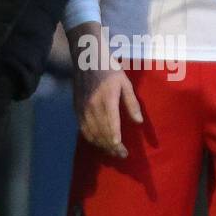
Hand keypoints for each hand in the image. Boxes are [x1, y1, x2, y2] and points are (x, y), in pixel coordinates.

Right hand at [67, 22, 141, 158]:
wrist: (87, 59)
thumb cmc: (109, 69)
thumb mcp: (125, 84)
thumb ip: (131, 104)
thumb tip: (138, 122)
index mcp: (107, 101)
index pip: (111, 128)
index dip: (116, 143)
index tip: (123, 151)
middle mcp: (92, 108)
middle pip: (101, 134)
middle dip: (111, 147)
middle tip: (121, 155)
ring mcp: (82, 110)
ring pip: (91, 134)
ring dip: (102, 145)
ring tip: (111, 152)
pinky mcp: (76, 109)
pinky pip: (83, 129)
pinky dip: (91, 139)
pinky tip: (98, 143)